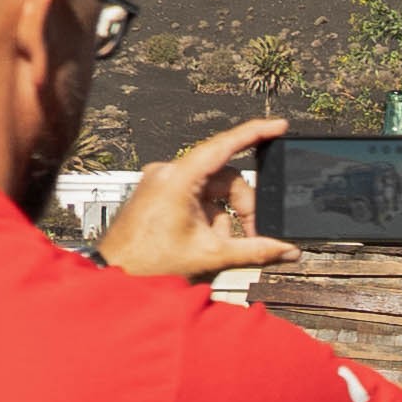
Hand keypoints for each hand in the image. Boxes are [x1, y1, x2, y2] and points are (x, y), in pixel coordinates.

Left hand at [96, 118, 300, 280]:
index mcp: (179, 179)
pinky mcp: (159, 193)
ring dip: (224, 216)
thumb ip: (255, 251)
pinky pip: (197, 196)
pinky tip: (205, 240)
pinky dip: (209, 216)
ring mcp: (162, 182)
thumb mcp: (211, 255)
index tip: (280, 126)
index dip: (256, 133)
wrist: (114, 275)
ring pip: (213, 189)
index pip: (225, 146)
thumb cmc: (148, 263)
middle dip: (243, 207)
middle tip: (251, 235)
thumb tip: (287, 250)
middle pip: (225, 177)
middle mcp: (168, 173)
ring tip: (218, 245)